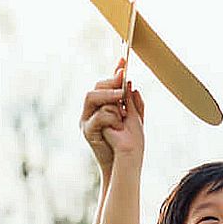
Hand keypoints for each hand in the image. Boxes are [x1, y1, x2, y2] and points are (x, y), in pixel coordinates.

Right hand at [80, 58, 125, 174]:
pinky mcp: (87, 131)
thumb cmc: (129, 143)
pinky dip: (111, 117)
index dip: (114, 71)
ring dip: (109, 98)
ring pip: (92, 97)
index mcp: (103, 106)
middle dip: (111, 83)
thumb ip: (134, 103)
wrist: (123, 163)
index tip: (124, 60)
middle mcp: (92, 110)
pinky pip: (97, 116)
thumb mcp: (135, 120)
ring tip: (122, 104)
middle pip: (96, 87)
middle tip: (124, 84)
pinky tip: (119, 124)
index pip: (107, 84)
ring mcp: (87, 119)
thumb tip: (131, 84)